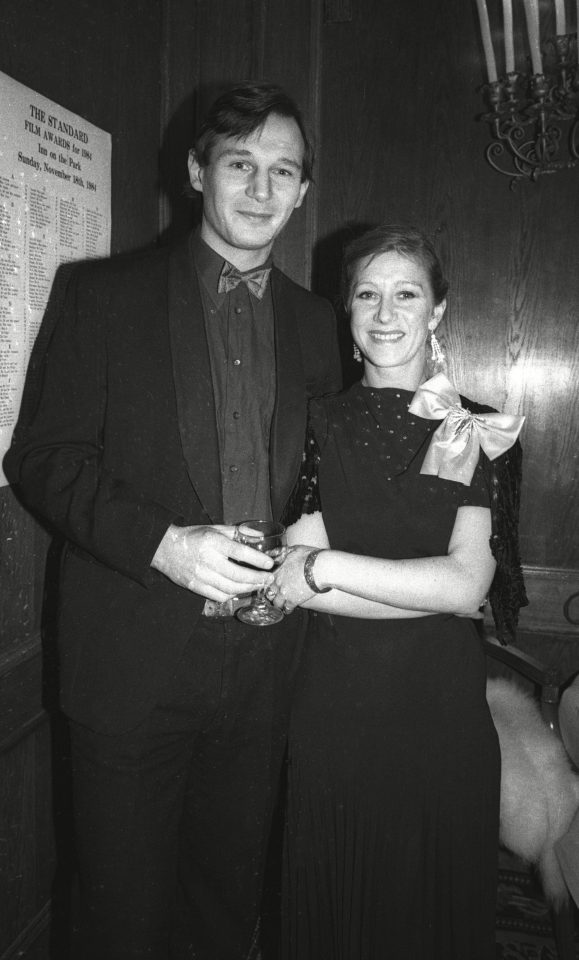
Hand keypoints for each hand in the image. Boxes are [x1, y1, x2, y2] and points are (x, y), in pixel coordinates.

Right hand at [151, 523, 274, 599]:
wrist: (165, 549)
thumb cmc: (193, 537)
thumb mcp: (215, 528)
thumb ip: (238, 532)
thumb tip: (259, 535)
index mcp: (213, 542)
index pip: (240, 552)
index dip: (257, 560)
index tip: (270, 564)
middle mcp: (207, 560)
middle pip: (238, 575)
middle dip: (258, 578)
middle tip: (269, 578)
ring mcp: (201, 575)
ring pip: (230, 588)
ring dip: (248, 588)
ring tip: (259, 584)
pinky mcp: (195, 587)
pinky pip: (219, 596)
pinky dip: (233, 595)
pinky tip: (240, 590)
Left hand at [268, 545, 317, 613]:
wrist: (320, 568)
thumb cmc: (309, 557)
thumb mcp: (293, 549)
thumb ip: (282, 552)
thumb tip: (275, 551)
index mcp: (276, 571)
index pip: (265, 581)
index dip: (268, 584)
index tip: (271, 585)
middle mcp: (278, 583)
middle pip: (268, 594)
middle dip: (272, 595)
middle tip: (276, 596)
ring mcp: (284, 593)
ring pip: (276, 604)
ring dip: (279, 604)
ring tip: (282, 603)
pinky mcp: (293, 601)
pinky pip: (287, 609)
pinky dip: (287, 610)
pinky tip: (289, 608)